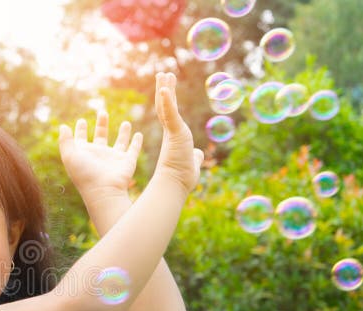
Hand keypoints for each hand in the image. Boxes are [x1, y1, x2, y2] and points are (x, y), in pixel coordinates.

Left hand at [58, 109, 142, 198]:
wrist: (103, 191)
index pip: (82, 139)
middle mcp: (99, 155)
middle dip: (102, 124)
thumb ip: (65, 141)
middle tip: (102, 112)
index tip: (81, 121)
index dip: (80, 130)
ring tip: (126, 122)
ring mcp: (114, 158)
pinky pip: (134, 149)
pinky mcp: (127, 161)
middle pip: (101, 136)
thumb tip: (63, 126)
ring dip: (123, 132)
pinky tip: (139, 134)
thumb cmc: (84, 175)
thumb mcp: (70, 156)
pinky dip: (137, 142)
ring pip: (120, 142)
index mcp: (84, 154)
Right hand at [153, 72, 204, 193]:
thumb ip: (196, 156)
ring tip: (163, 74)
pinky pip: (170, 114)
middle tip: (162, 74)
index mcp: (173, 136)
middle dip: (164, 89)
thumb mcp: (193, 163)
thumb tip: (199, 154)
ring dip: (164, 89)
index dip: (167, 101)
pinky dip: (166, 101)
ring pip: (166, 106)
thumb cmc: (182, 177)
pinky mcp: (174, 133)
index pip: (169, 114)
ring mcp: (171, 131)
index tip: (166, 89)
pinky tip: (164, 89)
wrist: (174, 184)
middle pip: (165, 106)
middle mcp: (170, 132)